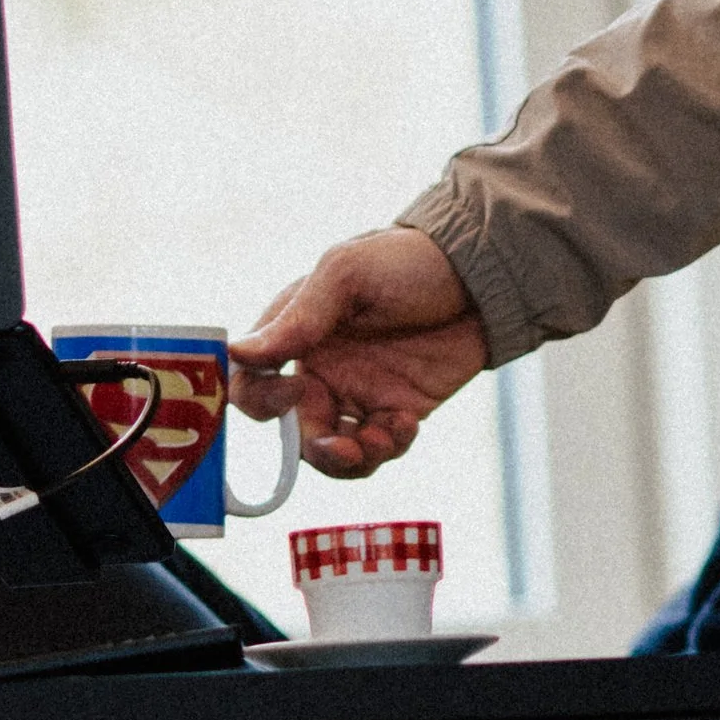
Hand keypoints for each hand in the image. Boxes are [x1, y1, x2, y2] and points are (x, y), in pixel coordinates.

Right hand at [230, 229, 489, 477]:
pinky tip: (408, 423)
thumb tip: (237, 352)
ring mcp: (359, 392)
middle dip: (316, 450)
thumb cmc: (408, 259)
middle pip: (294, 431)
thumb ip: (299, 319)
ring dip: (351, 460)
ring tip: (383, 437)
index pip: (251, 381)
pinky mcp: (396, 410)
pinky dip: (387, 448)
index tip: (295, 392)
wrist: (482, 274)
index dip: (260, 400)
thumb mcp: (349, 275)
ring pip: (334, 452)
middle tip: (344, 448)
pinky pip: (377, 449)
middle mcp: (321, 368)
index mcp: (296, 333)